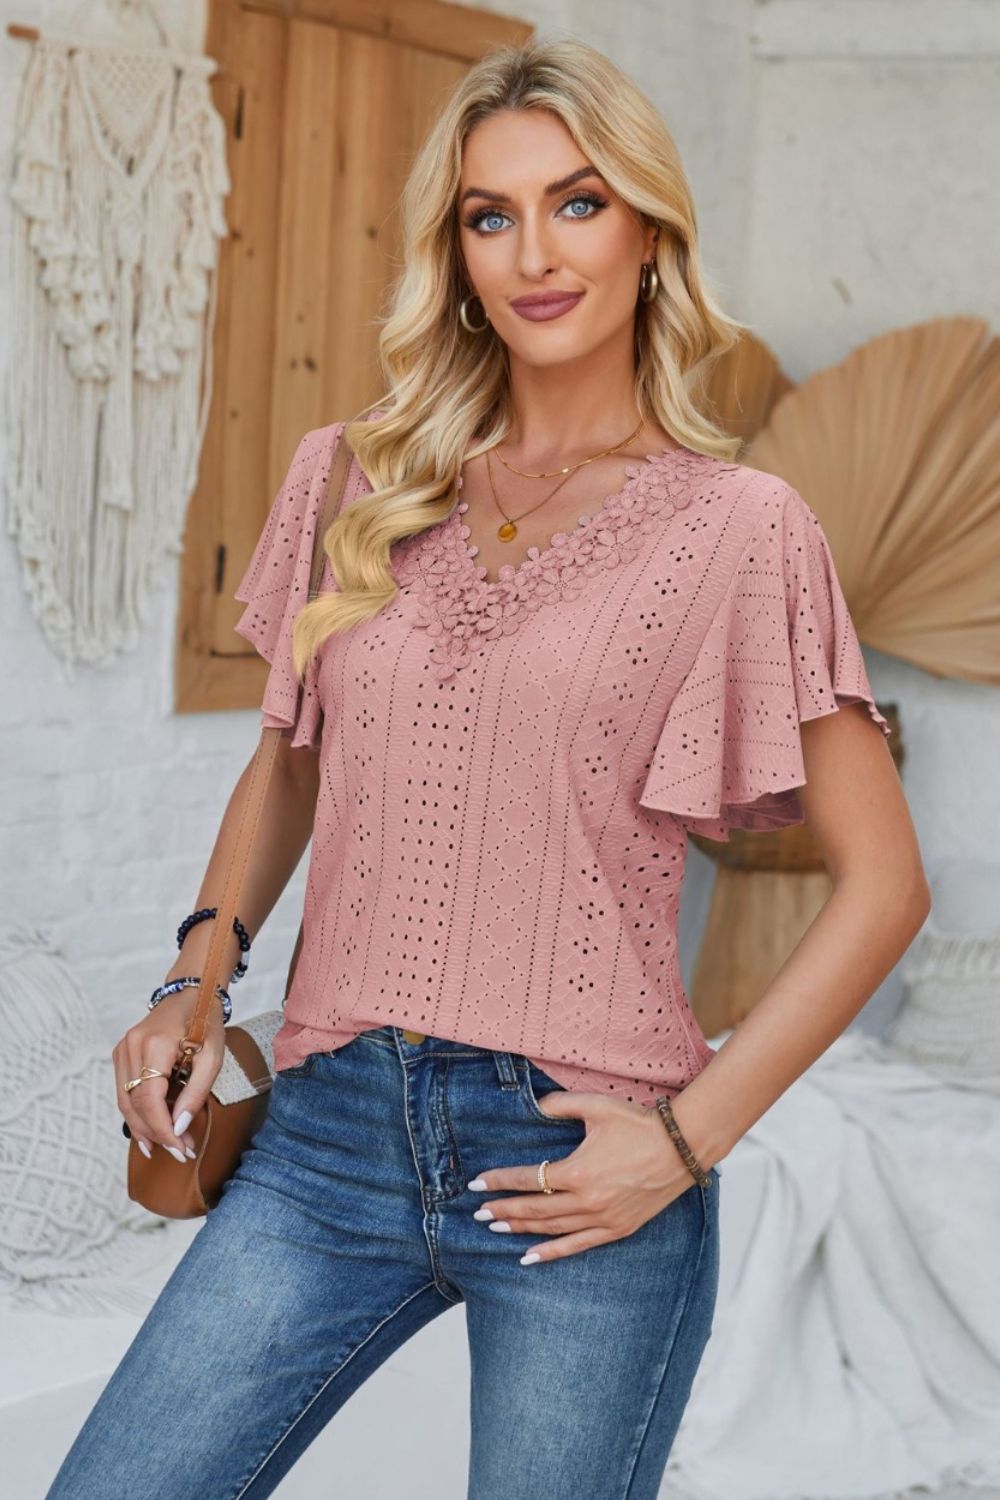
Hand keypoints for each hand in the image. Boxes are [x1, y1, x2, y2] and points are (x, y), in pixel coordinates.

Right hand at [113, 988, 225, 1163]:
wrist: (191, 992)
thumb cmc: (206, 1022)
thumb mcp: (213, 1057)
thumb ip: (196, 1093)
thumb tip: (179, 1128)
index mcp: (155, 1043)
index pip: (149, 1098)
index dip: (162, 1129)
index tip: (181, 1148)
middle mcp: (131, 1046)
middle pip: (133, 1104)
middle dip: (155, 1134)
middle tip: (180, 1152)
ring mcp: (122, 1049)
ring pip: (125, 1101)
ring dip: (144, 1128)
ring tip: (167, 1147)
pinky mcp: (121, 1054)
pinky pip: (125, 1091)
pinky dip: (139, 1113)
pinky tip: (153, 1130)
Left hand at [467, 1087, 702, 1262]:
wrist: (681, 1147)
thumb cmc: (639, 1124)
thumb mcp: (596, 1106)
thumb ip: (560, 1105)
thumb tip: (535, 1105)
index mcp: (579, 1171)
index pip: (529, 1179)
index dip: (500, 1182)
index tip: (477, 1184)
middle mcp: (587, 1201)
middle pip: (534, 1209)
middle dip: (503, 1210)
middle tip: (478, 1212)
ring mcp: (603, 1219)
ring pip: (552, 1229)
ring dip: (521, 1231)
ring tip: (496, 1229)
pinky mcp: (617, 1229)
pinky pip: (577, 1246)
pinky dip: (552, 1253)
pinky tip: (530, 1258)